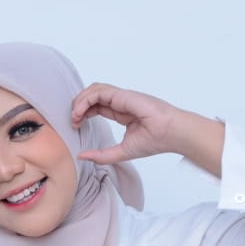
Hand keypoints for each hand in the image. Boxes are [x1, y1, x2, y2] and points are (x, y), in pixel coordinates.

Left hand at [71, 82, 223, 175]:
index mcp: (122, 112)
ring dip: (80, 100)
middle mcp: (121, 102)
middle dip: (78, 105)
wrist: (171, 134)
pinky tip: (81, 112)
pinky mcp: (123, 95)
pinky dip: (86, 100)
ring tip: (75, 116)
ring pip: (94, 89)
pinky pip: (99, 91)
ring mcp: (122, 97)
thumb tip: (81, 156)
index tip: (76, 125)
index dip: (83, 112)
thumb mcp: (121, 152)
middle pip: (93, 95)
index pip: (97, 106)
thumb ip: (101, 155)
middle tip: (73, 121)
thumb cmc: (154, 141)